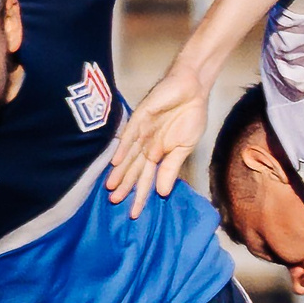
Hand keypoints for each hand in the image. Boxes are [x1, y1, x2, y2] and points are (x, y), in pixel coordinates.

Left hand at [105, 64, 213, 216]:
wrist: (193, 88)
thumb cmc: (190, 115)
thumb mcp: (185, 147)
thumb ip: (172, 168)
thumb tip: (162, 192)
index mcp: (158, 153)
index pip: (147, 179)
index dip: (140, 195)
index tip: (134, 213)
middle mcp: (147, 145)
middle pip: (134, 170)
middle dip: (125, 186)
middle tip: (114, 202)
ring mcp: (142, 131)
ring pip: (129, 156)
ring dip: (120, 172)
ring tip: (111, 188)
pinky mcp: (141, 117)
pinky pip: (130, 135)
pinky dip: (123, 148)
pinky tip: (116, 162)